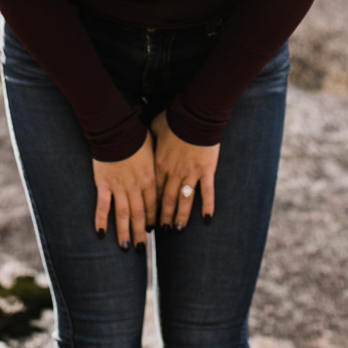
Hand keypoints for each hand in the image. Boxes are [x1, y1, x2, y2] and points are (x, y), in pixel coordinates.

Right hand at [91, 134, 155, 248]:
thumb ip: (155, 164)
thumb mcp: (152, 150)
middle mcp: (136, 187)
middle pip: (140, 214)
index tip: (152, 230)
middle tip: (140, 248)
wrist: (116, 130)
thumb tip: (162, 167)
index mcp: (150, 179)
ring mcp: (119, 187)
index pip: (153, 205)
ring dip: (124, 232)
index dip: (152, 219)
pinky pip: (103, 206)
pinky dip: (101, 220)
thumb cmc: (135, 136)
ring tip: (125, 247)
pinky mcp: (103, 184)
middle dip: (140, 232)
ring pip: (124, 215)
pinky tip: (101, 233)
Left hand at [150, 112, 217, 231]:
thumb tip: (141, 138)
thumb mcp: (154, 129)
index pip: (153, 190)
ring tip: (177, 229)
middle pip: (167, 199)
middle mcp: (173, 173)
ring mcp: (190, 173)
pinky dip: (207, 206)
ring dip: (180, 216)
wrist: (194, 116)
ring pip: (184, 200)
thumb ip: (149, 139)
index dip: (151, 205)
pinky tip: (206, 219)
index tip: (148, 217)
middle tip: (162, 231)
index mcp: (159, 164)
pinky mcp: (206, 171)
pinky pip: (207, 192)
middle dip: (164, 216)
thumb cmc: (174, 119)